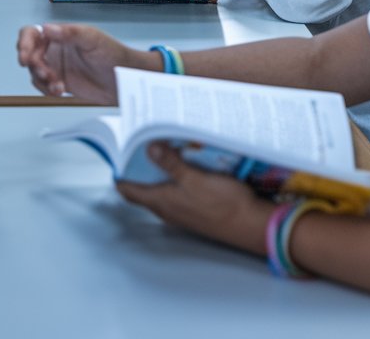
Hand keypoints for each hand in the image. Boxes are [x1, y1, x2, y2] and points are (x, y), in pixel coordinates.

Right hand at [16, 23, 156, 103]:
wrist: (124, 80)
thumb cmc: (112, 53)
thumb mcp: (92, 39)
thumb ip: (69, 33)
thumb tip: (47, 28)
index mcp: (59, 34)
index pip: (31, 33)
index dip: (24, 43)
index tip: (25, 56)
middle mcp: (54, 49)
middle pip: (29, 54)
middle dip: (33, 65)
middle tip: (44, 73)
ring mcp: (56, 66)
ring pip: (34, 72)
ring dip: (42, 79)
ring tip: (58, 85)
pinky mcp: (59, 82)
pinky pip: (43, 86)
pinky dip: (47, 89)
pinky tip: (59, 90)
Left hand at [116, 143, 270, 255]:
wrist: (253, 225)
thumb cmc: (224, 204)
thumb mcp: (195, 179)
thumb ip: (171, 165)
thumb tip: (149, 149)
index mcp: (162, 202)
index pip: (129, 191)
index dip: (119, 175)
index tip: (116, 155)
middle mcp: (168, 210)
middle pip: (144, 189)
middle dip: (139, 168)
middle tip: (138, 144)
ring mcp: (182, 211)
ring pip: (162, 190)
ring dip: (159, 172)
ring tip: (160, 148)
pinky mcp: (197, 210)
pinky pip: (178, 192)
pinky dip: (175, 178)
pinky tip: (184, 164)